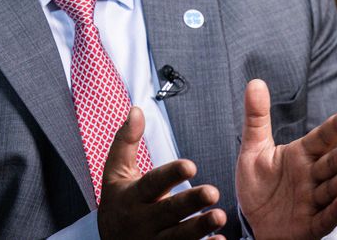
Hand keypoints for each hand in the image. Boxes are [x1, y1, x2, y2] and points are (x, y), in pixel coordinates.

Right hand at [97, 107, 226, 238]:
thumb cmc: (119, 202)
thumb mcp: (115, 172)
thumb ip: (126, 141)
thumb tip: (137, 110)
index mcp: (132, 196)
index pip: (152, 183)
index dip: (170, 174)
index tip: (191, 165)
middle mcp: (142, 220)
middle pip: (168, 211)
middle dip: (190, 202)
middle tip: (213, 192)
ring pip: (178, 236)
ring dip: (200, 227)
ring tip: (220, 216)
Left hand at [235, 79, 336, 239]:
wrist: (255, 223)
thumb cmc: (260, 185)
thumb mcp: (254, 150)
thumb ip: (257, 118)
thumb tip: (255, 81)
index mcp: (302, 154)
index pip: (323, 137)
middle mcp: (313, 175)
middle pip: (335, 161)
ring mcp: (314, 200)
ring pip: (336, 187)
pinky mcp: (311, 224)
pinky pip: (324, 217)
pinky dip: (335, 210)